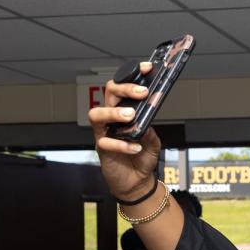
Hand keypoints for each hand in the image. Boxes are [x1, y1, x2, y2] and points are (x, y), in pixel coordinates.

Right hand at [89, 62, 161, 200]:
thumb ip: (150, 128)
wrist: (136, 182)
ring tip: (130, 116)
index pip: (123, 87)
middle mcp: (111, 119)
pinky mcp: (102, 149)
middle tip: (142, 92)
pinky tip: (136, 147)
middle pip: (108, 93)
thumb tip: (147, 118)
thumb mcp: (153, 142)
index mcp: (124, 111)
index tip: (147, 68)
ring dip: (113, 112)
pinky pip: (105, 142)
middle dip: (125, 88)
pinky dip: (122, 144)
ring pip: (96, 114)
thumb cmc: (142, 158)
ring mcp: (104, 132)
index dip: (132, 75)